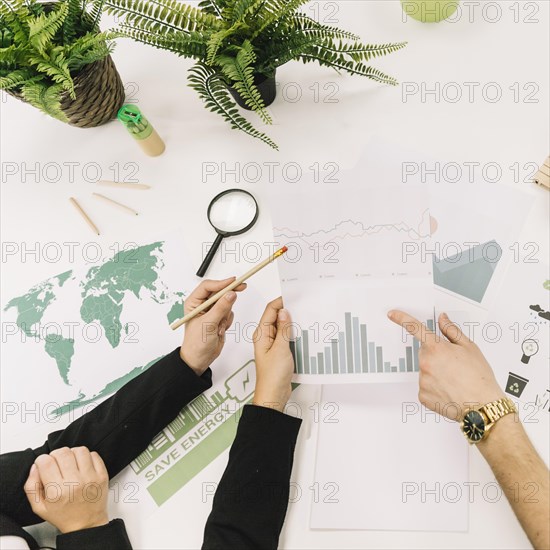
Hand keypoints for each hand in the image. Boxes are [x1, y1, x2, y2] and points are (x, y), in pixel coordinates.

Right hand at [24, 447, 108, 533]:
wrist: (86, 524)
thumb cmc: (64, 515)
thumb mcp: (40, 507)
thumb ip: (32, 486)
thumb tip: (36, 467)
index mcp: (57, 491)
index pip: (46, 462)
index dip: (41, 460)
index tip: (43, 464)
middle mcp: (74, 483)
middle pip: (63, 453)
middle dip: (55, 455)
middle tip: (56, 463)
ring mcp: (90, 477)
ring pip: (79, 450)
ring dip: (72, 453)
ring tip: (70, 463)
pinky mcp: (102, 475)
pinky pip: (94, 454)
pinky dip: (86, 456)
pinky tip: (81, 465)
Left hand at [180, 278, 245, 375]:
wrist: (200, 359)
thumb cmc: (196, 344)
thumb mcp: (207, 324)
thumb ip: (220, 308)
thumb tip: (231, 294)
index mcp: (193, 303)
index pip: (208, 287)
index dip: (221, 283)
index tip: (233, 281)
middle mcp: (202, 305)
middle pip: (219, 291)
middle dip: (228, 295)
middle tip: (242, 287)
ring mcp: (211, 311)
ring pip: (226, 302)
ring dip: (226, 314)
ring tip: (219, 326)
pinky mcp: (219, 318)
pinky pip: (229, 312)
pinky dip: (227, 321)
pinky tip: (220, 330)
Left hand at [253, 297, 294, 411]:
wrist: (273, 395)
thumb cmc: (272, 376)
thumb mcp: (280, 349)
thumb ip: (284, 329)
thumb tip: (284, 312)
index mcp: (261, 334)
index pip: (270, 310)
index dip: (281, 301)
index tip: (294, 295)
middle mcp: (266, 337)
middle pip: (276, 316)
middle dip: (288, 310)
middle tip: (303, 304)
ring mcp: (273, 344)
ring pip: (283, 326)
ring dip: (292, 322)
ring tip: (305, 316)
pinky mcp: (279, 351)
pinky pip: (286, 336)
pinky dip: (294, 332)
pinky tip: (303, 332)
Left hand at [388, 310, 504, 420]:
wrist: (483, 406)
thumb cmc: (479, 378)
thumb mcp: (470, 348)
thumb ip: (452, 331)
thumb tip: (442, 319)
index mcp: (436, 348)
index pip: (415, 328)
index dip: (402, 318)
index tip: (392, 314)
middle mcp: (425, 363)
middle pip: (425, 353)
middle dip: (436, 355)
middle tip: (454, 365)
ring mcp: (422, 380)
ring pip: (425, 370)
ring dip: (436, 372)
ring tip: (455, 380)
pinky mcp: (422, 395)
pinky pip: (425, 387)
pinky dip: (435, 388)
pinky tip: (449, 390)